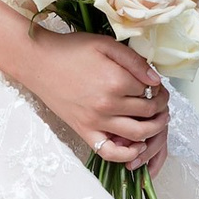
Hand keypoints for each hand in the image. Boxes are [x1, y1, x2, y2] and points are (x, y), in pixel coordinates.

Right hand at [19, 28, 167, 165]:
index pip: (151, 89)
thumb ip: (134, 60)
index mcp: (116, 80)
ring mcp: (96, 121)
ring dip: (154, 128)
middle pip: (148, 112)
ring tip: (155, 119)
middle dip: (160, 105)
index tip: (154, 83)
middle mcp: (108, 104)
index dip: (157, 86)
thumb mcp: (105, 44)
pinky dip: (128, 154)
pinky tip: (136, 145)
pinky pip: (110, 153)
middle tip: (159, 99)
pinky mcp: (84, 132)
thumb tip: (156, 79)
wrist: (37, 62)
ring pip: (138, 134)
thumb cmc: (70, 50)